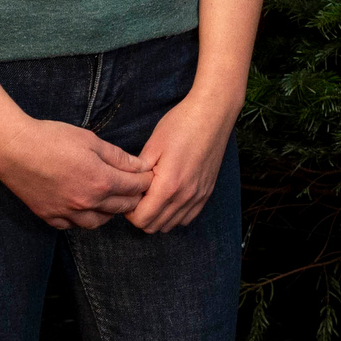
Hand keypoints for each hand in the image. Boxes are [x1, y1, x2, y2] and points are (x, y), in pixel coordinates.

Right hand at [0, 117, 150, 229]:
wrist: (13, 149)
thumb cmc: (52, 138)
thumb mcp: (90, 140)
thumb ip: (118, 157)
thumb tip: (140, 166)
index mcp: (101, 182)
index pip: (135, 187)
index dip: (146, 180)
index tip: (148, 175)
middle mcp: (87, 203)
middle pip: (122, 207)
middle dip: (133, 197)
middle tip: (136, 188)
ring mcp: (68, 213)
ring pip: (99, 222)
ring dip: (110, 212)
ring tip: (111, 199)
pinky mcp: (50, 217)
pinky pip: (74, 226)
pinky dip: (84, 218)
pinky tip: (84, 207)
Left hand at [127, 85, 239, 233]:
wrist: (213, 115)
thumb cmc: (181, 125)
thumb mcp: (153, 145)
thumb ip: (138, 171)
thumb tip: (127, 187)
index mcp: (168, 186)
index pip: (141, 219)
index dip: (129, 211)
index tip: (128, 194)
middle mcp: (185, 197)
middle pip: (154, 226)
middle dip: (140, 215)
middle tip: (137, 194)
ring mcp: (198, 197)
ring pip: (171, 225)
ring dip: (157, 216)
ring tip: (152, 195)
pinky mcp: (207, 193)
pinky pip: (187, 218)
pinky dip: (174, 215)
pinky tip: (169, 197)